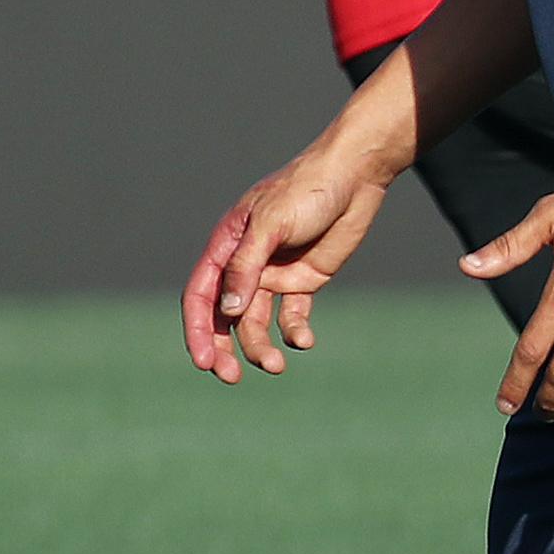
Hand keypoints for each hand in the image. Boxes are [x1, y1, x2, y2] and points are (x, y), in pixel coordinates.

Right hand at [185, 143, 392, 380]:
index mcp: (227, 246)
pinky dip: (295, 332)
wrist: (355, 176)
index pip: (201, 296)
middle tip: (232, 377)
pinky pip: (292, 316)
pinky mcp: (304, 281)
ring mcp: (274, 275)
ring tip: (278, 365)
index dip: (198, 330)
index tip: (204, 362)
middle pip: (225, 317)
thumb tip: (228, 310)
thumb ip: (246, 266)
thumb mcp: (271, 224)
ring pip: (257, 323)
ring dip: (261, 347)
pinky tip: (304, 342)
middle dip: (225, 349)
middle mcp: (246, 265)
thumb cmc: (307, 190)